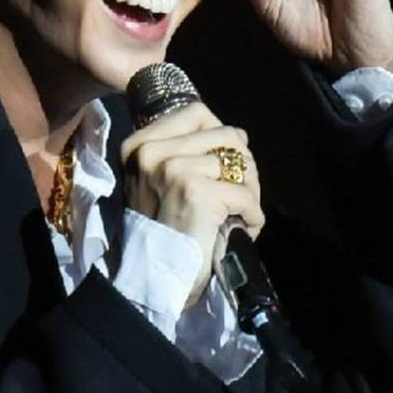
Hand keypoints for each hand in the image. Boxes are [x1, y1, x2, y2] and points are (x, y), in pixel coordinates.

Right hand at [120, 102, 263, 306]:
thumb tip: (236, 135)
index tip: (224, 165)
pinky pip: (244, 194)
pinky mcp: (197, 192)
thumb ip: (187, 154)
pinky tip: (244, 229)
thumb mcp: (159, 183)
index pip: (196, 113)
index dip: (221, 136)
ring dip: (250, 191)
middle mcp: (152, 153)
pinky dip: (252, 215)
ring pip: (238, 162)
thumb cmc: (162, 234)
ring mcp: (173, 169)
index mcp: (139, 146)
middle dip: (243, 167)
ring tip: (241, 214)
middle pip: (225, 135)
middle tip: (240, 196)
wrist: (152, 279)